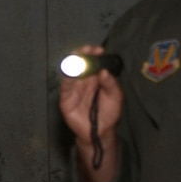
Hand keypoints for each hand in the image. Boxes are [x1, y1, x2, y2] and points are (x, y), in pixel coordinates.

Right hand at [57, 46, 122, 181]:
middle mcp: (83, 80)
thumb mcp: (116, 97)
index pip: (92, 61)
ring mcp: (74, 88)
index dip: (93, 53)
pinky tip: (71, 72)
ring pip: (70, 71)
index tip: (99, 50)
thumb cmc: (109, 113)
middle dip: (82, 54)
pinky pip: (64, 85)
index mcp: (96, 77)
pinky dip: (66, 77)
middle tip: (87, 49)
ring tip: (77, 57)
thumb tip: (103, 71)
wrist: (100, 132)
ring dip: (72, 63)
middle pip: (79, 62)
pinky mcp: (65, 98)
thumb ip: (110, 84)